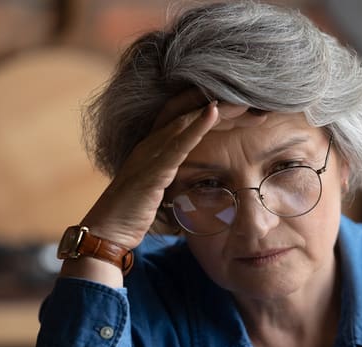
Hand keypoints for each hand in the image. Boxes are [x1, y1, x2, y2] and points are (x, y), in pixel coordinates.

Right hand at [79, 90, 267, 249]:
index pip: (185, 117)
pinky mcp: (152, 170)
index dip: (213, 108)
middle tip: (254, 101)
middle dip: (221, 104)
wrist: (107, 232)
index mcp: (153, 147)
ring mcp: (149, 154)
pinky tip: (214, 111)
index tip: (242, 107)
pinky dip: (197, 126)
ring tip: (243, 100)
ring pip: (186, 121)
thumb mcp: (159, 190)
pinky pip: (177, 143)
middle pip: (189, 113)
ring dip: (216, 110)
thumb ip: (174, 179)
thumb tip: (197, 183)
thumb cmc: (132, 214)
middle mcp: (150, 143)